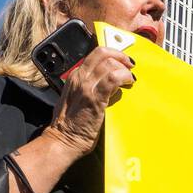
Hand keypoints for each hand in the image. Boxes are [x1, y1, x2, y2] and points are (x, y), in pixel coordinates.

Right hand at [40, 46, 137, 165]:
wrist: (63, 140)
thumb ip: (90, 89)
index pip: (95, 55)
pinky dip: (124, 77)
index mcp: (75, 76)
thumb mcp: (77, 99)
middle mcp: (79, 77)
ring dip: (124, 69)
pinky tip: (128, 83)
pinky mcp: (95, 98)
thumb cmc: (71, 125)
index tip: (123, 62)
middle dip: (121, 56)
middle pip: (102, 53)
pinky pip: (113, 78)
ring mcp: (86, 86)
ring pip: (109, 63)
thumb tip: (109, 85)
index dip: (113, 55)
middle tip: (129, 67)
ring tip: (130, 79)